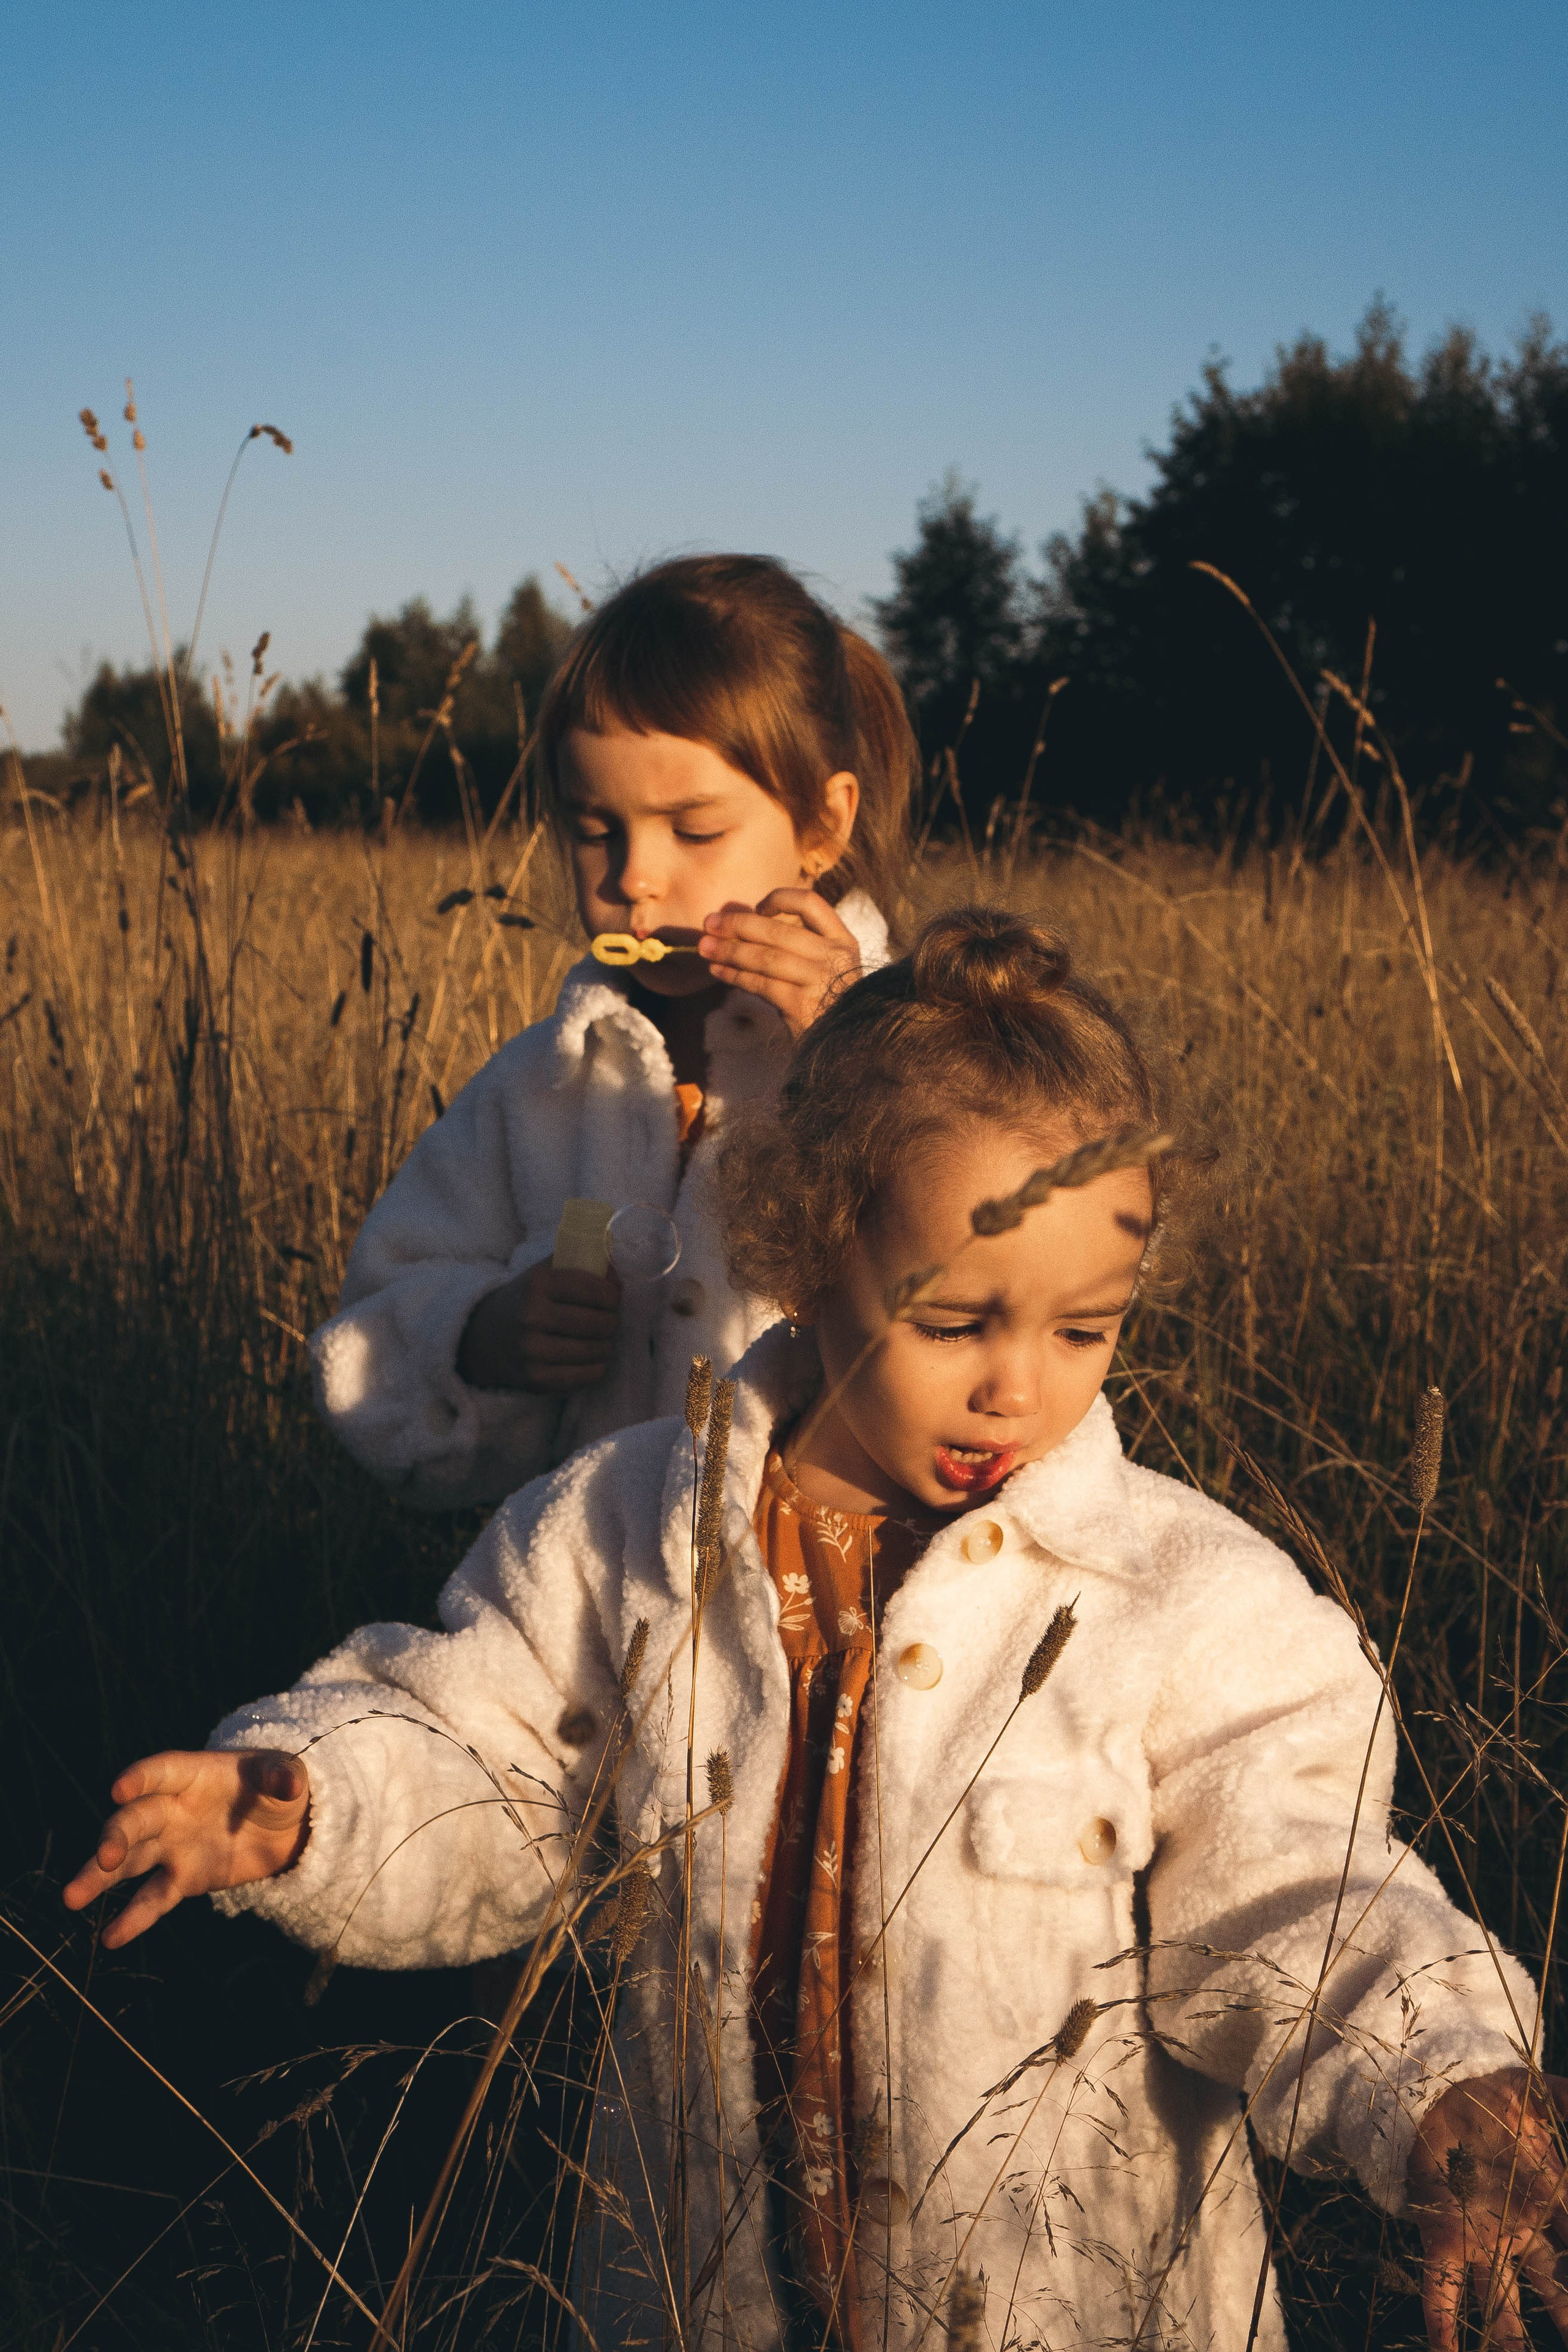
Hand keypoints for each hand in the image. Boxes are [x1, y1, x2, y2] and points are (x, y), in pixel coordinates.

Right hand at [62, 1750, 309, 1948]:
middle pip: (136, 1820)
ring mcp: (172, 1846)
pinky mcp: (182, 1879)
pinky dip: (134, 1917)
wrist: (285, 1825)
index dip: (140, 1778)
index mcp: (192, 1775)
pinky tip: (111, 1938)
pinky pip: (153, 1898)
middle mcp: (171, 1809)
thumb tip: (292, 1785)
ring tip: (71, 1899)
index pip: (160, 1771)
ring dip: (100, 1878)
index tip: (119, 1789)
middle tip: (105, 1857)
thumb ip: (284, 1778)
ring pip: (129, 1862)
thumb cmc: (277, 1788)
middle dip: (117, 1837)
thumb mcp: (286, 1777)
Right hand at [457, 1260, 619, 1392]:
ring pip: (596, 1350)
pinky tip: (593, 1359)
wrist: (484, 1338)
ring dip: (607, 1345)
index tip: (612, 1298)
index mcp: (538, 1283)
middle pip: (600, 1323)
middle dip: (612, 1321)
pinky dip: (596, 1368)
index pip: (596, 1290)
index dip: (613, 1295)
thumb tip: (615, 1276)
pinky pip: (585, 1376)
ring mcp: (532, 1350)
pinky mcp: (535, 1379)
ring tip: (601, 1339)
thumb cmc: (526, 1300)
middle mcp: (532, 1316)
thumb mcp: (544, 1272)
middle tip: (608, 1320)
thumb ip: (580, 1263)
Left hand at [698, 887, 861, 1035]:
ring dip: (729, 950)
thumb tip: (740, 926)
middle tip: (708, 923)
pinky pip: (760, 984)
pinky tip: (718, 971)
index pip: (810, 903)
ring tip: (704, 947)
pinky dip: (735, 976)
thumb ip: (796, 944)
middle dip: (738, 925)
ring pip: (765, 957)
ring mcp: (819, 980)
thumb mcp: (824, 965)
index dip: (779, 899)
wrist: (845, 1044)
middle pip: (778, 930)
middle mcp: (834, 956)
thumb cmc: (826, 1000)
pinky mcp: (801, 1005)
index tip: (757, 908)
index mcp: (842, 940)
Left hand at [1408, 2066, 1567, 2346]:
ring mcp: (1481, 2237)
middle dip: (1564, 2315)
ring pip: (1500, 2300)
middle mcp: (1519, 2231)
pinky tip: (1445, 2351)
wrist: (1440, 2082)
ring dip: (1507, 2337)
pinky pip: (1441, 2284)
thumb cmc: (1498, 2092)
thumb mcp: (1549, 2096)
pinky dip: (1441, 2321)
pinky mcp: (1443, 2233)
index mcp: (1549, 2204)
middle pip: (1551, 2286)